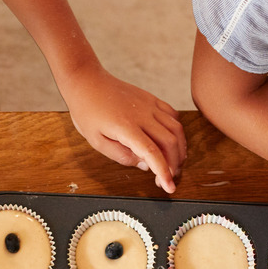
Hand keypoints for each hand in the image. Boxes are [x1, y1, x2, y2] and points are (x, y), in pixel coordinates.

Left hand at [57, 62, 186, 192]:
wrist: (87, 81)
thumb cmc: (87, 110)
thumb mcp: (96, 140)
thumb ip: (120, 155)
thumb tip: (143, 164)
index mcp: (126, 127)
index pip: (152, 153)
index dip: (164, 172)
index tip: (169, 187)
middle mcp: (143, 115)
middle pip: (170, 143)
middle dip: (174, 164)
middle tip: (168, 178)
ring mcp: (149, 105)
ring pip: (176, 129)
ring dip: (180, 149)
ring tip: (174, 163)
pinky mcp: (152, 99)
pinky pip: (172, 115)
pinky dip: (177, 131)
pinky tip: (172, 141)